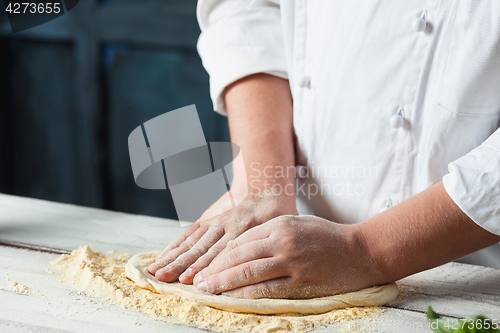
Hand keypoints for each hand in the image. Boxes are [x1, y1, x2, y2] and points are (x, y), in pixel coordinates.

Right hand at [148, 189, 297, 283]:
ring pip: (191, 242)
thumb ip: (273, 241)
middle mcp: (225, 225)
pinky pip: (188, 234)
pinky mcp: (207, 219)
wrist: (263, 185)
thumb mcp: (283, 223)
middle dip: (181, 265)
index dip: (205, 265)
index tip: (191, 279)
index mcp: (244, 227)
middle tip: (165, 278)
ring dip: (173, 257)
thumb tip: (274, 265)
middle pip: (201, 248)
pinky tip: (162, 257)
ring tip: (156, 271)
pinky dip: (174, 246)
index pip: (222, 250)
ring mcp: (214, 222)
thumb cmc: (277, 210)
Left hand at [192, 215, 379, 298]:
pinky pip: (266, 290)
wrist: (361, 250)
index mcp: (280, 224)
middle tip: (198, 281)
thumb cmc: (327, 236)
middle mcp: (282, 241)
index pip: (240, 241)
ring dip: (223, 283)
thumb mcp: (297, 223)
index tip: (206, 266)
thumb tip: (241, 247)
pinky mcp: (300, 283)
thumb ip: (271, 231)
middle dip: (214, 270)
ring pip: (247, 273)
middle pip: (238, 256)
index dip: (220, 255)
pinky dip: (245, 295)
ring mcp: (291, 262)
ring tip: (207, 290)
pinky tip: (232, 298)